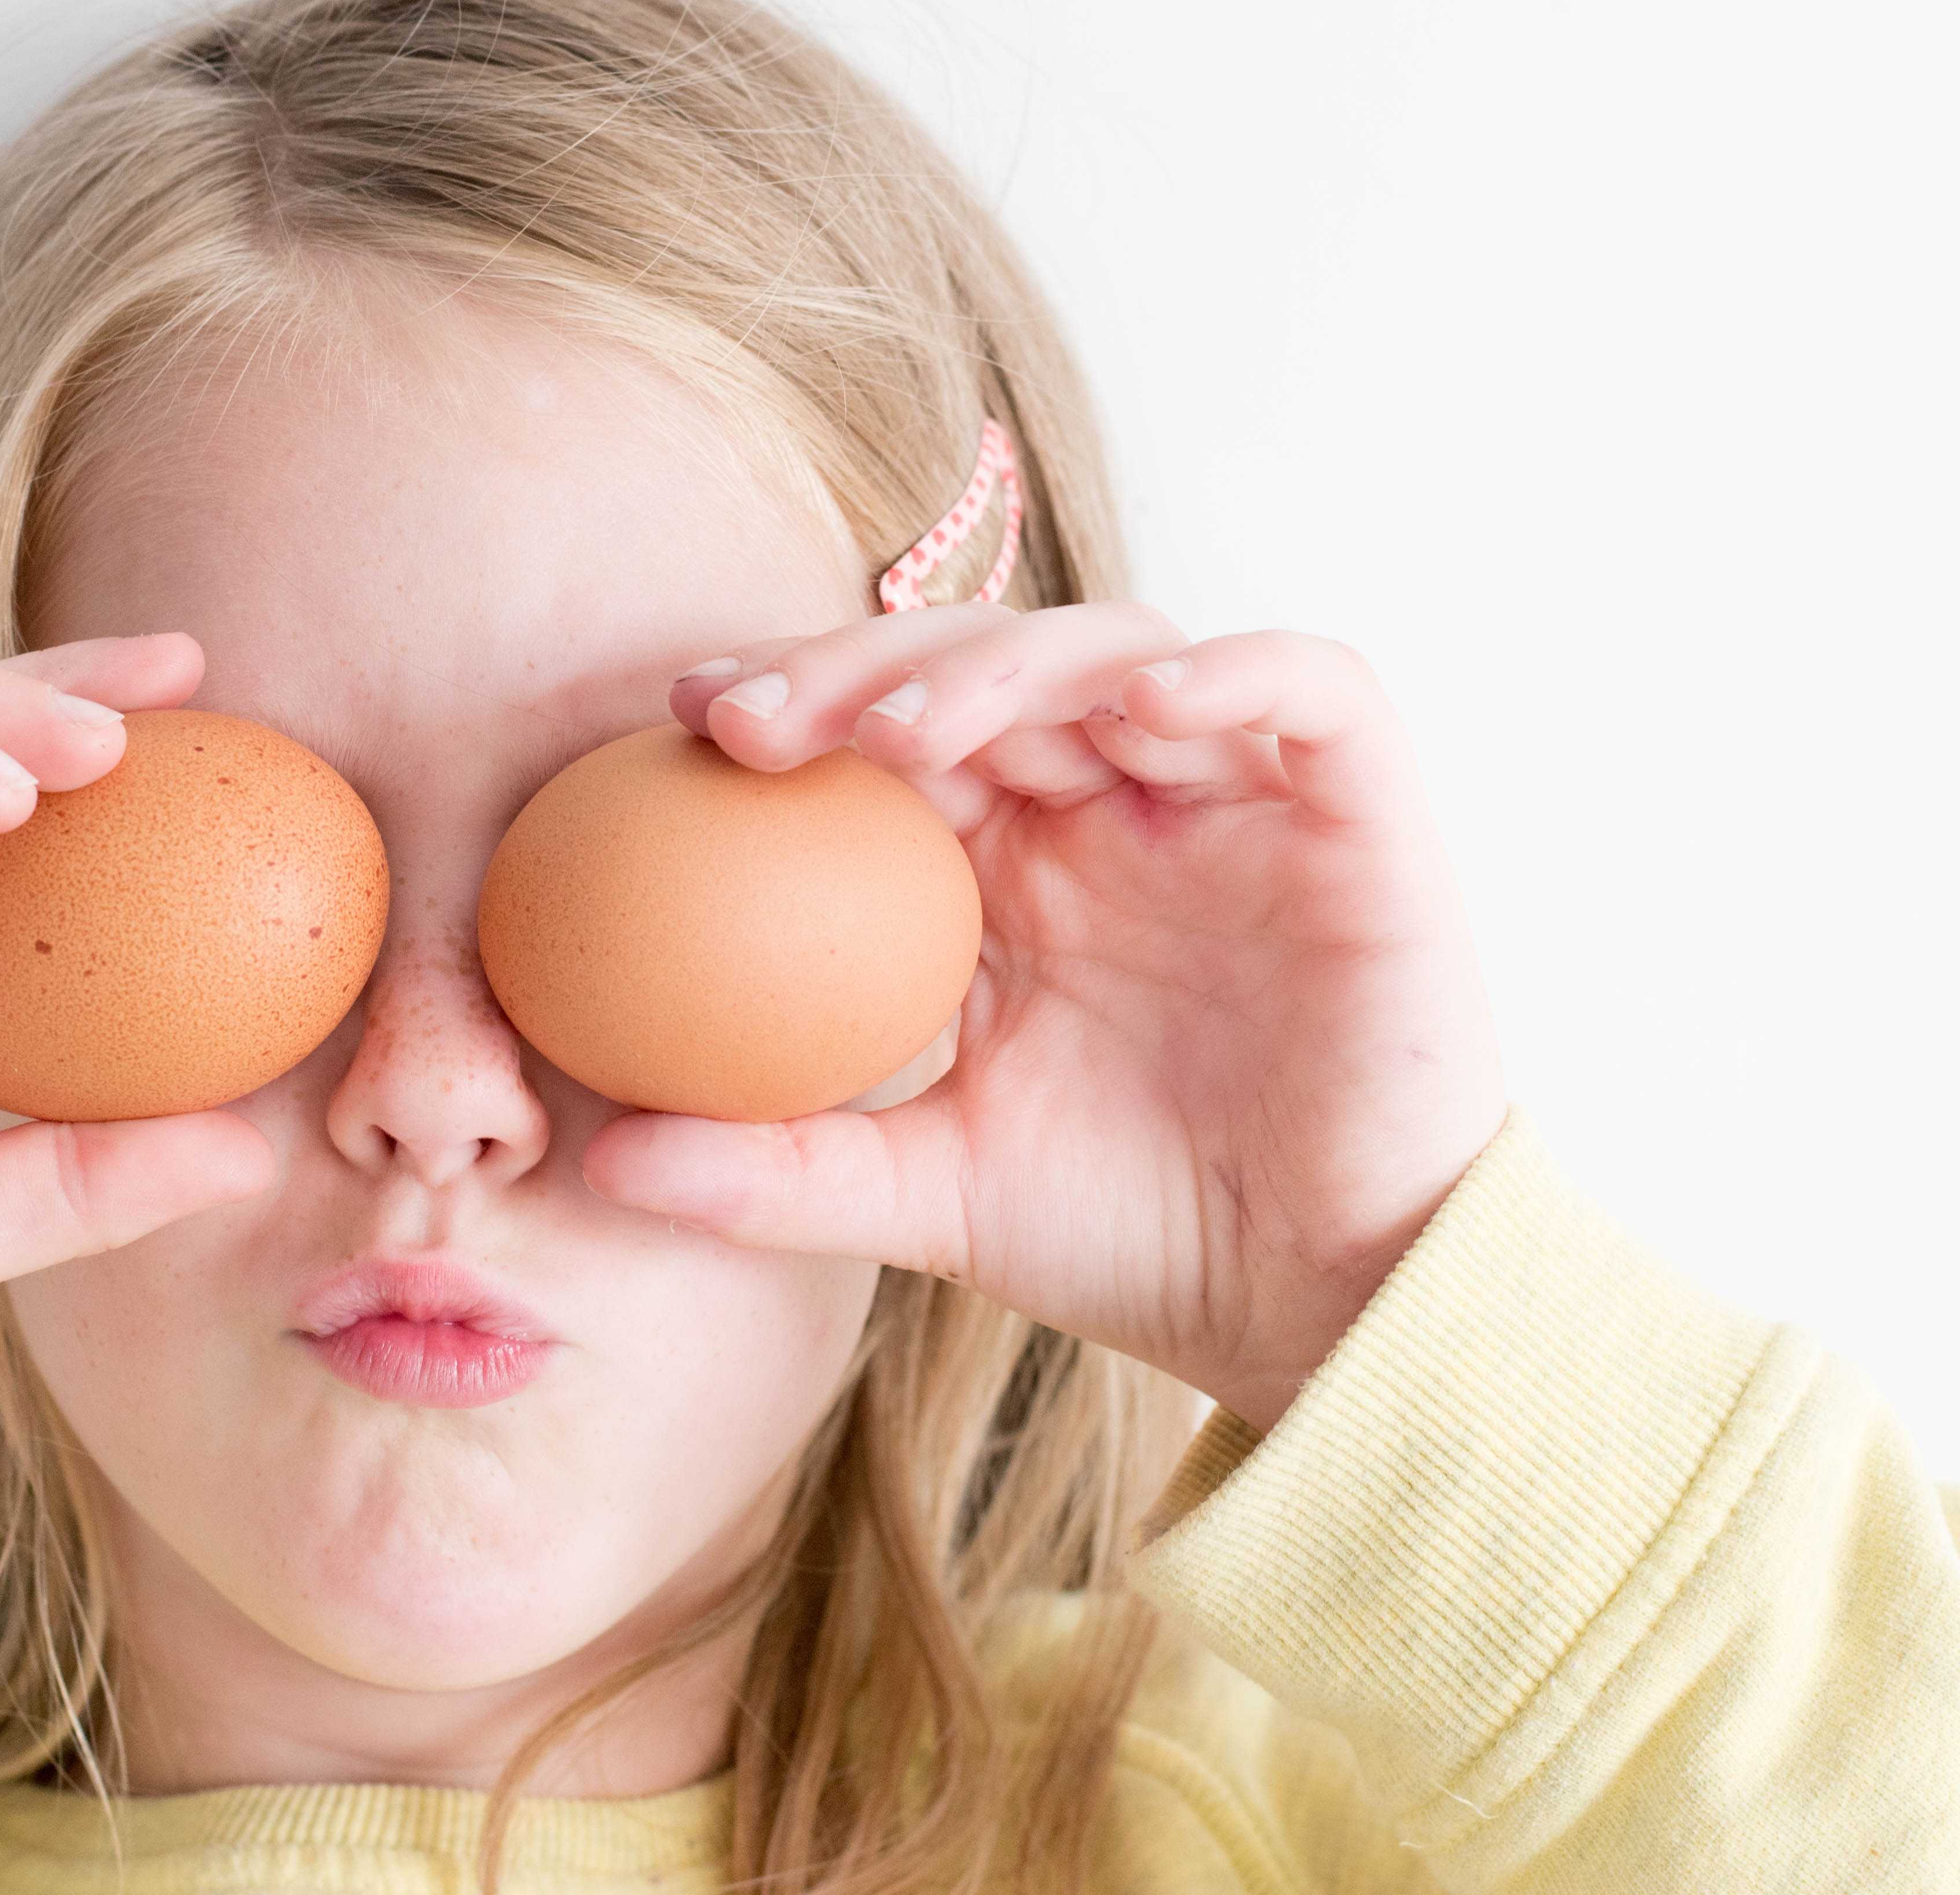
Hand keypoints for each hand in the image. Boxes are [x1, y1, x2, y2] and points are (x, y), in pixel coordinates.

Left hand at [578, 602, 1508, 1432]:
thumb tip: (599, 1166)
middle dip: (863, 667)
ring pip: (1121, 650)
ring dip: (1007, 666)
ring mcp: (1237, 799)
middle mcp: (1118, 807)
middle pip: (983, 665)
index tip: (683, 724)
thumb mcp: (929, 1198)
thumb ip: (778, 1170)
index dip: (796, 699)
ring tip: (908, 730)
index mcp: (1016, 866)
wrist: (1323, 1309)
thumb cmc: (1137, 1240)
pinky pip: (1313, 687)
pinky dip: (1235, 672)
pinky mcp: (1360, 812)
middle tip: (754, 721)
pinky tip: (1143, 707)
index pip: (894, 731)